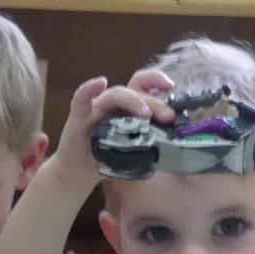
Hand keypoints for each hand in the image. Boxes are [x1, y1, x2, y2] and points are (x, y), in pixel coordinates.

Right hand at [50, 70, 176, 183]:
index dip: (157, 81)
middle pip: (135, 92)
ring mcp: (95, 110)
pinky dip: (89, 90)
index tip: (172, 87)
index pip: (143, 86)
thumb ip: (149, 142)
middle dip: (154, 102)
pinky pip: (81, 100)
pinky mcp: (77, 119)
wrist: (77, 172)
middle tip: (168, 116)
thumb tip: (177, 147)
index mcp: (126, 108)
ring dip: (132, 100)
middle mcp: (112, 104)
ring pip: (115, 95)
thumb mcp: (132, 150)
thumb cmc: (104, 157)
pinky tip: (99, 83)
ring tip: (145, 113)